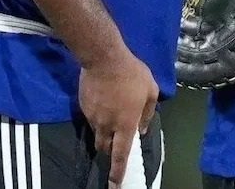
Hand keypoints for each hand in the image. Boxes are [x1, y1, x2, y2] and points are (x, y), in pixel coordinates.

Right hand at [78, 47, 157, 188]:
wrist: (104, 58)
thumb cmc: (132, 73)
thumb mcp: (150, 90)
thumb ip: (148, 112)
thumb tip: (142, 128)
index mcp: (125, 124)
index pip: (120, 156)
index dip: (117, 173)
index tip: (114, 185)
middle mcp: (107, 125)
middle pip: (104, 148)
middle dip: (109, 151)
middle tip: (114, 145)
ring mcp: (93, 117)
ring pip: (97, 133)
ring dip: (104, 132)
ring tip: (111, 115)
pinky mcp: (83, 107)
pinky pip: (91, 119)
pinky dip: (98, 117)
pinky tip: (103, 101)